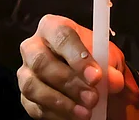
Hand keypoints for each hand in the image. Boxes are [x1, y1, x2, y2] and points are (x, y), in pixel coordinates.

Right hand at [17, 15, 138, 119]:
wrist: (90, 79)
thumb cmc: (94, 60)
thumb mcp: (108, 57)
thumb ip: (110, 66)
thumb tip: (113, 80)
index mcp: (52, 27)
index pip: (61, 36)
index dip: (78, 57)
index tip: (96, 76)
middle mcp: (33, 47)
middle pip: (41, 61)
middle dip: (69, 82)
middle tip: (92, 98)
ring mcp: (25, 72)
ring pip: (32, 86)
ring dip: (61, 102)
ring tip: (86, 112)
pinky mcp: (25, 96)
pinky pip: (34, 107)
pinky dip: (56, 114)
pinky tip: (74, 117)